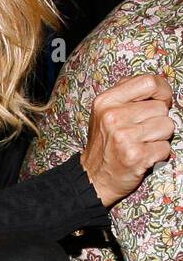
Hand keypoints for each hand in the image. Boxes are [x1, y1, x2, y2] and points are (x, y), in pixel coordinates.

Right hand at [80, 74, 173, 206]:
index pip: (148, 82)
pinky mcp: (136, 156)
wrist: (93, 178)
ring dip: (160, 137)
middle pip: (161, 107)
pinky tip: (143, 156)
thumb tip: (158, 86)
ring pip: (167, 126)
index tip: (161, 101)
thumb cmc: (104, 144)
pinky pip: (166, 148)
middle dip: (158, 119)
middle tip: (142, 131)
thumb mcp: (105, 112)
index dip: (162, 91)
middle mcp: (113, 117)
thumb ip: (127, 95)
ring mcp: (124, 137)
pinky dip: (159, 154)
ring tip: (142, 143)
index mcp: (106, 101)